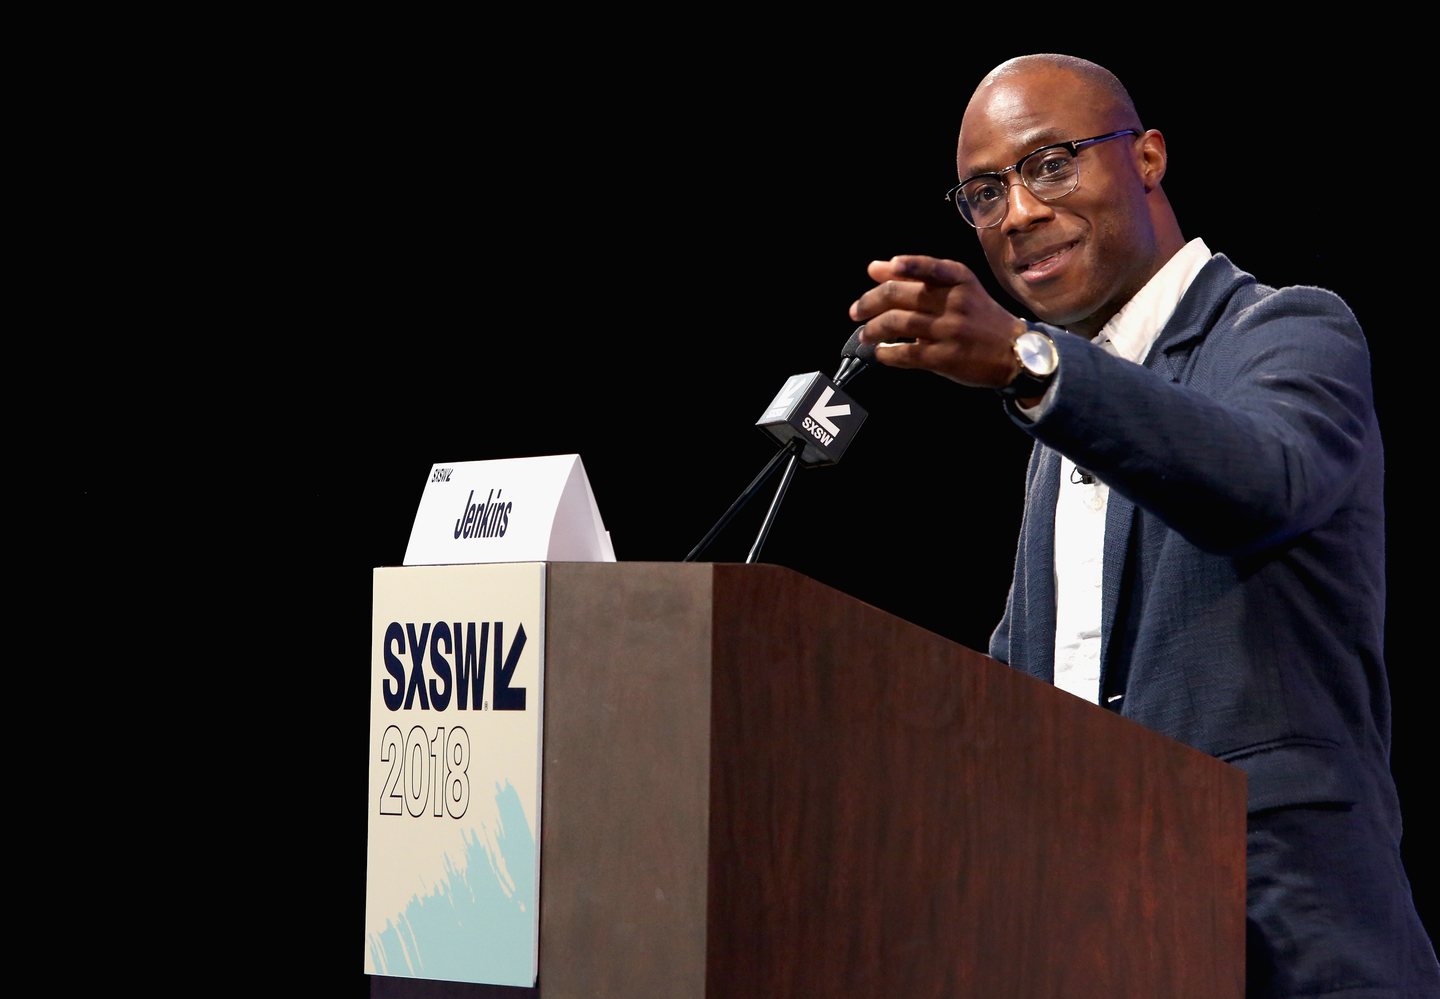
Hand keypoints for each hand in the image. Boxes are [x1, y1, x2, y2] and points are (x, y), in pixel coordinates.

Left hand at [849, 255, 1026, 388]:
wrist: (1014, 352)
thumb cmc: (980, 317)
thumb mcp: (958, 289)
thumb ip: (917, 276)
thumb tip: (875, 268)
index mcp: (959, 279)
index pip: (927, 266)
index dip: (903, 266)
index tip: (877, 270)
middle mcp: (954, 301)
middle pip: (898, 295)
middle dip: (868, 303)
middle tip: (856, 311)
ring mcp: (949, 330)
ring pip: (896, 323)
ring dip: (872, 330)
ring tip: (865, 334)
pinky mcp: (944, 358)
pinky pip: (905, 353)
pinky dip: (886, 353)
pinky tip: (881, 352)